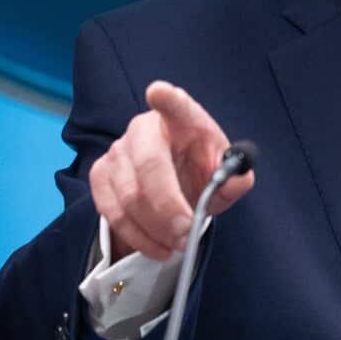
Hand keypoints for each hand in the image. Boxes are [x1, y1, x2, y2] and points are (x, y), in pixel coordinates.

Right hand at [89, 81, 255, 261]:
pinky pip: (112, 211)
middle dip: (168, 206)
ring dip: (155, 228)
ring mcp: (118, 150)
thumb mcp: (222, 176)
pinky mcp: (100, 174)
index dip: (167, 99)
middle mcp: (145, 128)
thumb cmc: (198, 172)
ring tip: (178, 245)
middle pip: (149, 164)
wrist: (171, 188)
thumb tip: (239, 178)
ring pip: (129, 195)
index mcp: (182, 119)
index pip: (175, 104)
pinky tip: (158, 247)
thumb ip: (235, 177)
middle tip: (186, 234)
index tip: (159, 92)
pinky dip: (137, 236)